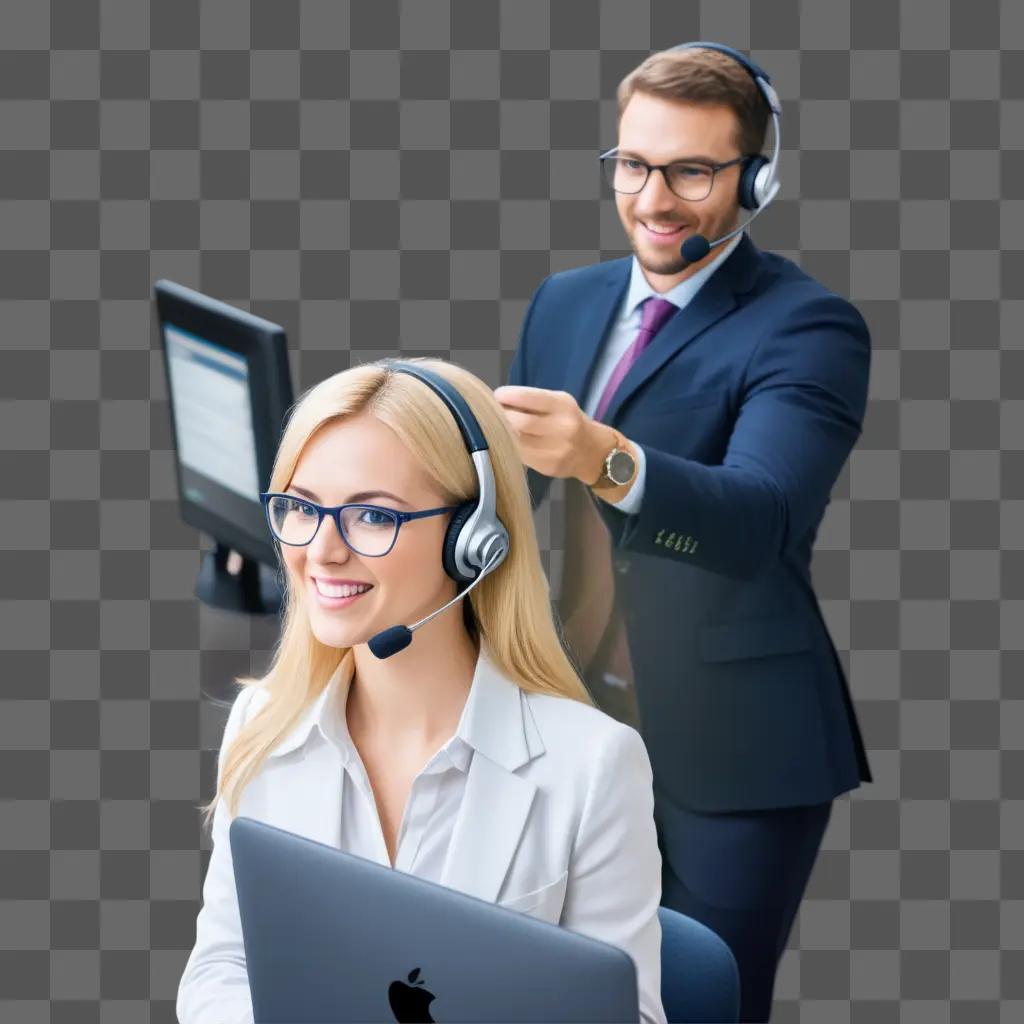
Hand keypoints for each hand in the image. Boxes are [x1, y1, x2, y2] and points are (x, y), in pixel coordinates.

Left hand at [493, 385, 610, 483]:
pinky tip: (512, 441)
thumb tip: (499, 400)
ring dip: (504, 433)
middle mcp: (562, 428)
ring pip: (517, 441)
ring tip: (501, 427)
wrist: (592, 452)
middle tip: (496, 413)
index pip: (529, 398)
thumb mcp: (558, 403)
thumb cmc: (570, 420)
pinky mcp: (548, 467)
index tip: (498, 396)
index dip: (508, 396)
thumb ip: (533, 400)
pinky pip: (521, 455)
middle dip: (503, 416)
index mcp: (563, 406)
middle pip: (520, 423)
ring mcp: (556, 451)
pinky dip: (512, 447)